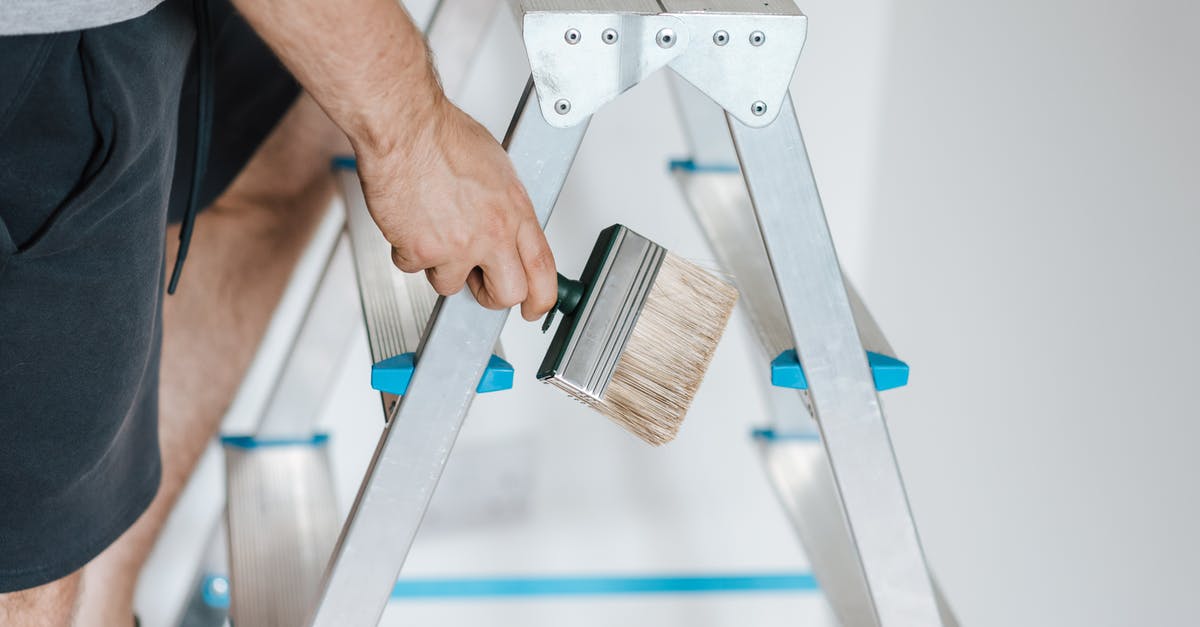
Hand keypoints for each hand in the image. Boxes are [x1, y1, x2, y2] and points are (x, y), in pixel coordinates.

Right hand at [353, 98, 556, 321]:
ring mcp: (458, 245)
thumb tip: (506, 227)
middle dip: (491, 295)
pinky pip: (413, 268)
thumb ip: (505, 206)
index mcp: (515, 211)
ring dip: (439, 265)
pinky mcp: (422, 251)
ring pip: (451, 285)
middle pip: (507, 294)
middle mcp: (492, 233)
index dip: (541, 298)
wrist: (404, 127)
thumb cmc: (443, 136)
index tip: (534, 308)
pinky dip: (407, 250)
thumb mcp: (496, 169)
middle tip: (478, 281)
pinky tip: (409, 221)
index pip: (543, 269)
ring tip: (432, 229)